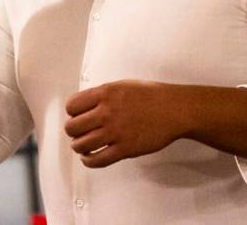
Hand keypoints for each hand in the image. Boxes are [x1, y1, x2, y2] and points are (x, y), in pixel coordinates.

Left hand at [64, 80, 190, 167]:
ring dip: (79, 147)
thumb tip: (84, 106)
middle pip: (72, 127)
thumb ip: (102, 95)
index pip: (72, 105)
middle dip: (73, 131)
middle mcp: (107, 112)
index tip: (75, 116)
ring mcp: (115, 132)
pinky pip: (98, 160)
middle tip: (78, 132)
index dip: (71, 112)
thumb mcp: (122, 85)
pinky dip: (89, 161)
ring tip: (83, 146)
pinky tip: (89, 158)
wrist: (174, 110)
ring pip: (81, 145)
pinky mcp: (124, 149)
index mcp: (105, 93)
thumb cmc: (151, 96)